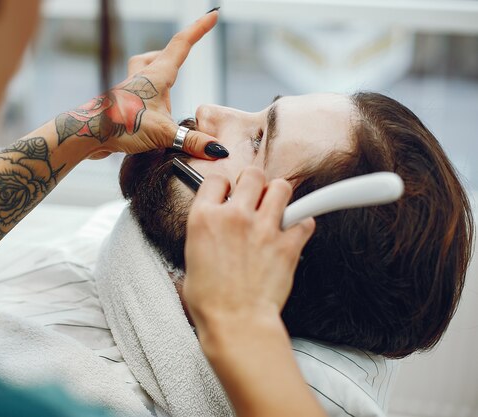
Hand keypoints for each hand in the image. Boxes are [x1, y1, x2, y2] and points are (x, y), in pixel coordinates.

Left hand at [57, 11, 223, 159]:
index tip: (212, 15)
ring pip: (143, 72)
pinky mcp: (120, 107)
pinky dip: (146, 100)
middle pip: (158, 56)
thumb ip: (192, 141)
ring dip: (156, 75)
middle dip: (173, 55)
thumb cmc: (121, 125)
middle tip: (183, 59)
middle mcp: (141, 78)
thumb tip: (218, 150)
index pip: (181, 45)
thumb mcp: (163, 133)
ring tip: (168, 95)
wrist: (85, 134)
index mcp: (156, 76)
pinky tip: (150, 118)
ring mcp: (128, 91)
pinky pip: (135, 94)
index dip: (198, 29)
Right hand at [183, 168, 315, 330]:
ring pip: (282, 187)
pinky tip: (294, 232)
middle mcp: (234, 216)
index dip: (224, 186)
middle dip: (255, 182)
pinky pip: (305, 221)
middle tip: (255, 196)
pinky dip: (302, 224)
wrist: (234, 323)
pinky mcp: (287, 245)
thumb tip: (215, 227)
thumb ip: (205, 233)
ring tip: (276, 208)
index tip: (228, 193)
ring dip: (279, 196)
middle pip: (253, 174)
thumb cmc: (210, 300)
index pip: (216, 180)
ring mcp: (263, 228)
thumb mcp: (191, 258)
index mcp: (204, 218)